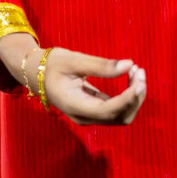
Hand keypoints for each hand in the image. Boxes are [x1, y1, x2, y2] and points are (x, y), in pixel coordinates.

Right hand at [0, 32, 145, 125]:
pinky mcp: (95, 110)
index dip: (128, 98)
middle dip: (135, 97)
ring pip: (122, 115)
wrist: (36, 73)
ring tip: (137, 71)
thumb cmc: (52, 64)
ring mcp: (90, 116)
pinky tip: (131, 75)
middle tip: (139, 70)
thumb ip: (101, 65)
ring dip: (134, 96)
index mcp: (75, 105)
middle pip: (120, 117)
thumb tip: (129, 65)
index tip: (140, 80)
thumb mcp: (74, 60)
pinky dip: (129, 94)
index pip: (108, 110)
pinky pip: (117, 108)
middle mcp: (84, 116)